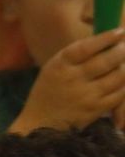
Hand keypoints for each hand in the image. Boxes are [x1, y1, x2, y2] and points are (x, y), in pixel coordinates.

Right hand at [9, 27, 124, 133]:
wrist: (40, 123)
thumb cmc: (48, 92)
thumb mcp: (53, 68)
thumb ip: (75, 56)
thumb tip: (106, 41)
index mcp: (59, 66)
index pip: (86, 48)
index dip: (105, 38)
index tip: (119, 32)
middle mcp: (73, 79)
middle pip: (106, 61)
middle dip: (121, 51)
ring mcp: (86, 95)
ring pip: (117, 77)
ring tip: (124, 63)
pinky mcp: (95, 109)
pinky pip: (119, 94)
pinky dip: (124, 85)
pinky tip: (122, 81)